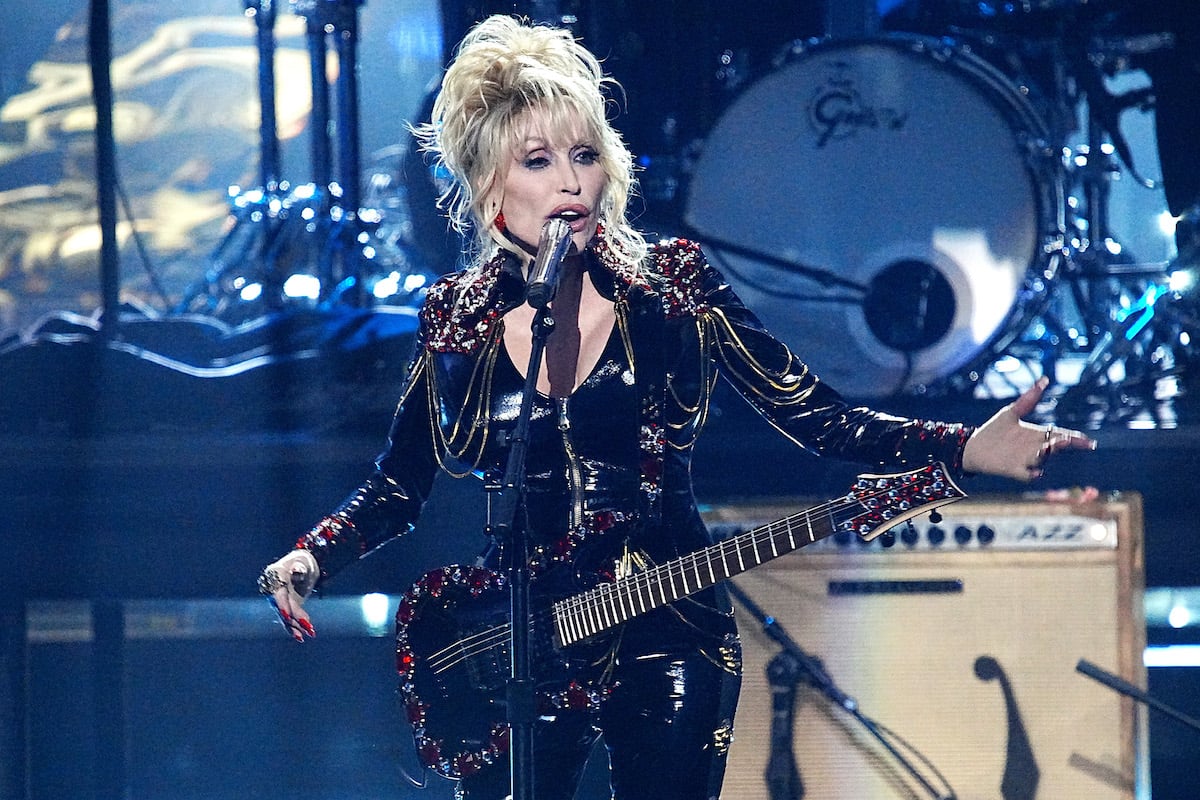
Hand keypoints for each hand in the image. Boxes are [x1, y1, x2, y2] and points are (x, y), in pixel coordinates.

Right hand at [258, 550, 318, 641]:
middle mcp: (274, 591)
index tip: (288, 617)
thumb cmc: (300, 560)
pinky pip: (289, 618)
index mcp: (274, 577)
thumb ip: (299, 567)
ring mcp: (280, 600)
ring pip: (286, 616)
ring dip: (297, 626)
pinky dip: (295, 627)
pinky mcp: (287, 606)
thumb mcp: (301, 562)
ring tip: (309, 633)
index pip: (278, 595)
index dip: (283, 606)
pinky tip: (301, 637)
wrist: (301, 564)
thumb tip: (298, 571)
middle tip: (308, 626)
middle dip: (295, 619)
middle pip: (283, 608)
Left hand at [962, 376, 1095, 481]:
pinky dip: (1031, 474)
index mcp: (1037, 434)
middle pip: (1054, 446)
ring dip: (1045, 455)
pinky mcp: (1013, 470)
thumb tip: (1044, 380)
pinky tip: (1035, 472)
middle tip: (1069, 440)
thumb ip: (1028, 400)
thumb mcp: (1011, 413)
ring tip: (1048, 447)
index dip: (1075, 438)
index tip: (1087, 440)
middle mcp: (1035, 448)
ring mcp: (1025, 460)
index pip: (1061, 435)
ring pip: (1042, 459)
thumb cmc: (994, 430)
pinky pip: (1026, 475)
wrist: (973, 446)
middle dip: (1063, 444)